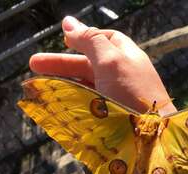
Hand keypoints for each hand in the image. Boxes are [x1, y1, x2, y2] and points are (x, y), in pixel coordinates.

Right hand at [29, 16, 175, 114]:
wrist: (153, 136)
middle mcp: (123, 77)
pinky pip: (91, 107)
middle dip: (62, 63)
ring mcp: (119, 99)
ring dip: (64, 84)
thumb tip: (68, 22)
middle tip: (34, 65)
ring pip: (88, 87)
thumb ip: (90, 41)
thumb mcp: (111, 61)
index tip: (64, 40)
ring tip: (41, 88)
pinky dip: (74, 104)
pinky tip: (61, 107)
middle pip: (90, 65)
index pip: (105, 40)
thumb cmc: (133, 94)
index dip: (84, 38)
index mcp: (127, 58)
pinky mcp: (114, 119)